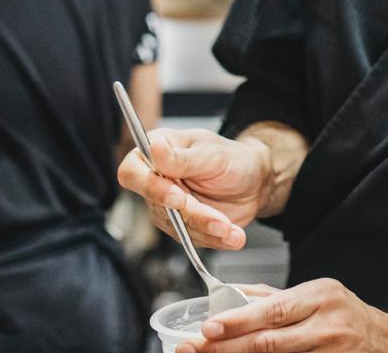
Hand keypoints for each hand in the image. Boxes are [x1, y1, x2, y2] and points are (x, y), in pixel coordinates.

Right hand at [117, 127, 271, 250]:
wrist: (255, 183)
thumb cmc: (233, 159)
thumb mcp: (212, 154)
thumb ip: (182, 158)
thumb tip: (154, 147)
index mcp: (158, 151)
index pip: (132, 171)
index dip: (149, 187)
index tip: (177, 197)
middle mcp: (157, 181)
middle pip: (158, 206)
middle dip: (193, 214)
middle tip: (219, 219)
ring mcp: (167, 207)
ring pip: (176, 227)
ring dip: (207, 230)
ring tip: (231, 228)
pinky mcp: (181, 227)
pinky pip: (192, 239)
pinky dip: (214, 239)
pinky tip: (232, 235)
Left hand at [179, 279, 387, 352]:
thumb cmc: (347, 316)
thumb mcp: (316, 295)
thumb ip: (272, 296)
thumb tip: (228, 294)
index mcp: (321, 296)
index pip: (272, 309)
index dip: (237, 320)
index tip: (207, 328)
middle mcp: (328, 325)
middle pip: (270, 341)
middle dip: (228, 347)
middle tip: (195, 349)